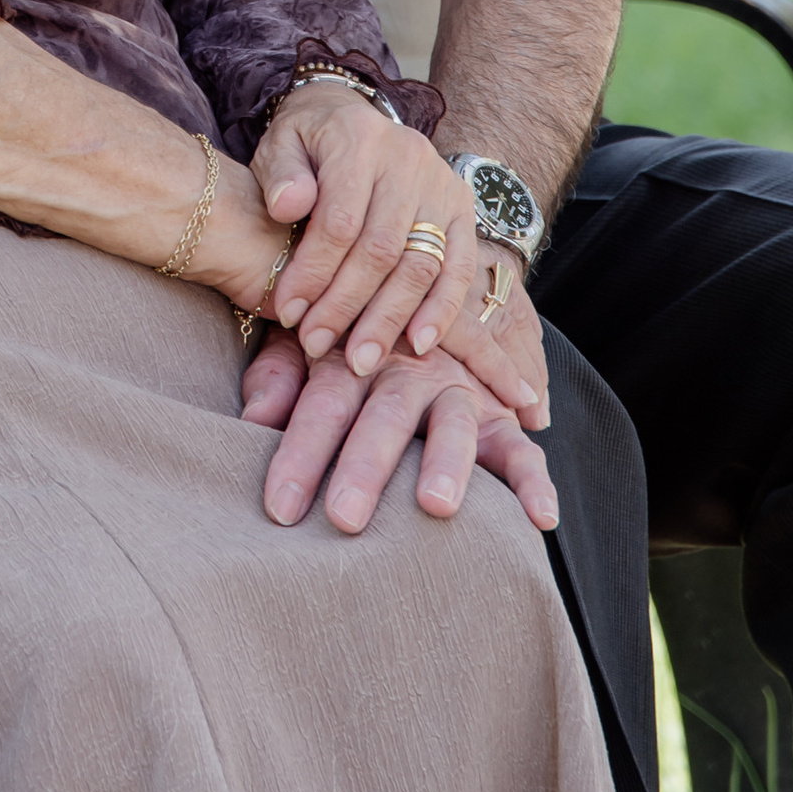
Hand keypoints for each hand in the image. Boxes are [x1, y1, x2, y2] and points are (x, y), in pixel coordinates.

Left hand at [239, 324, 559, 536]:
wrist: (412, 273)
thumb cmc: (340, 333)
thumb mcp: (302, 344)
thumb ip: (278, 377)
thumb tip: (252, 420)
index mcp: (353, 355)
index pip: (323, 404)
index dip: (300, 451)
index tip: (279, 508)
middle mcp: (408, 369)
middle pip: (385, 415)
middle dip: (364, 467)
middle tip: (344, 518)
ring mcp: (457, 389)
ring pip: (454, 424)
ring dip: (446, 464)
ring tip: (435, 506)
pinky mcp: (498, 412)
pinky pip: (520, 446)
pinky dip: (533, 480)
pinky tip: (540, 517)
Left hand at [250, 82, 536, 419]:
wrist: (348, 114)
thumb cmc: (307, 141)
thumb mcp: (280, 143)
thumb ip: (282, 174)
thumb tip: (287, 206)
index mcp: (359, 138)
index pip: (340, 219)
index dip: (314, 272)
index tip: (288, 313)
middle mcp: (409, 158)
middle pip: (381, 249)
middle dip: (347, 306)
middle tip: (316, 346)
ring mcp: (442, 184)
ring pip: (421, 264)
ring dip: (389, 319)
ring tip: (360, 360)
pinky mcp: (463, 208)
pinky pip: (459, 267)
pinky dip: (441, 311)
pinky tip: (418, 344)